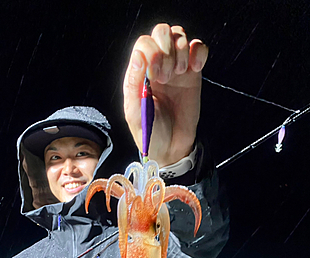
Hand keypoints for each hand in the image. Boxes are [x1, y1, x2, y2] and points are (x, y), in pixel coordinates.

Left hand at [123, 23, 207, 166]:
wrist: (171, 148)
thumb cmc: (150, 133)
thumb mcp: (136, 113)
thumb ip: (134, 84)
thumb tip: (139, 56)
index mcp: (139, 73)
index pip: (144, 44)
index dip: (152, 53)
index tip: (156, 77)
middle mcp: (156, 66)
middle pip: (161, 33)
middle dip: (166, 50)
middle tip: (166, 76)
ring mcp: (175, 68)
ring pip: (179, 36)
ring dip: (181, 52)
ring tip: (180, 75)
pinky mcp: (193, 73)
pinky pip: (198, 48)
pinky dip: (199, 52)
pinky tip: (196, 68)